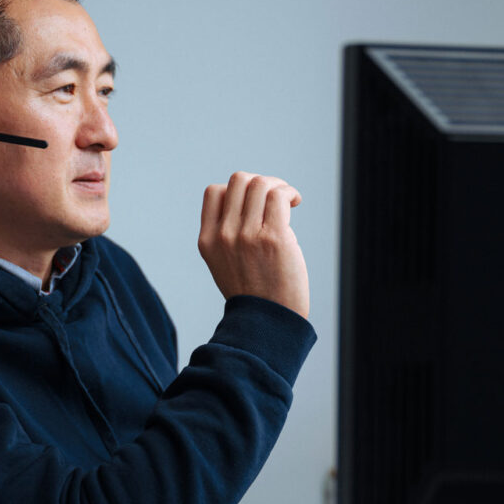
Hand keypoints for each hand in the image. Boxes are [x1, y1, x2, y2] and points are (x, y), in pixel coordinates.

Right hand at [197, 172, 309, 317]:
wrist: (269, 322)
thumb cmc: (254, 293)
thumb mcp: (225, 263)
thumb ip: (228, 235)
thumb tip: (254, 199)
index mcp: (208, 241)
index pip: (214, 192)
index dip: (237, 190)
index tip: (254, 203)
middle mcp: (223, 235)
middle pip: (238, 181)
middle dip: (260, 182)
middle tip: (275, 198)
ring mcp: (246, 236)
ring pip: (259, 184)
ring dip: (278, 185)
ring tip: (289, 200)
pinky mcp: (273, 238)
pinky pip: (278, 196)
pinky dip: (289, 192)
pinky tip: (295, 202)